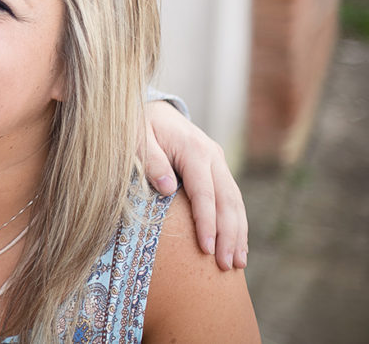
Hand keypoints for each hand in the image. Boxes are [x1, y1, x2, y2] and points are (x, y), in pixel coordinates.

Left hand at [142, 100, 247, 270]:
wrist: (151, 107)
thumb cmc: (139, 124)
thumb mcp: (136, 137)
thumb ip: (151, 161)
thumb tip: (167, 189)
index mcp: (194, 149)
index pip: (205, 193)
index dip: (207, 223)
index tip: (207, 249)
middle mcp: (213, 155)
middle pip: (226, 201)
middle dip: (229, 235)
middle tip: (228, 266)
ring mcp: (218, 162)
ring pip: (234, 201)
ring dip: (238, 233)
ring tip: (238, 263)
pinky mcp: (217, 169)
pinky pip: (231, 198)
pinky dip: (237, 222)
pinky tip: (238, 244)